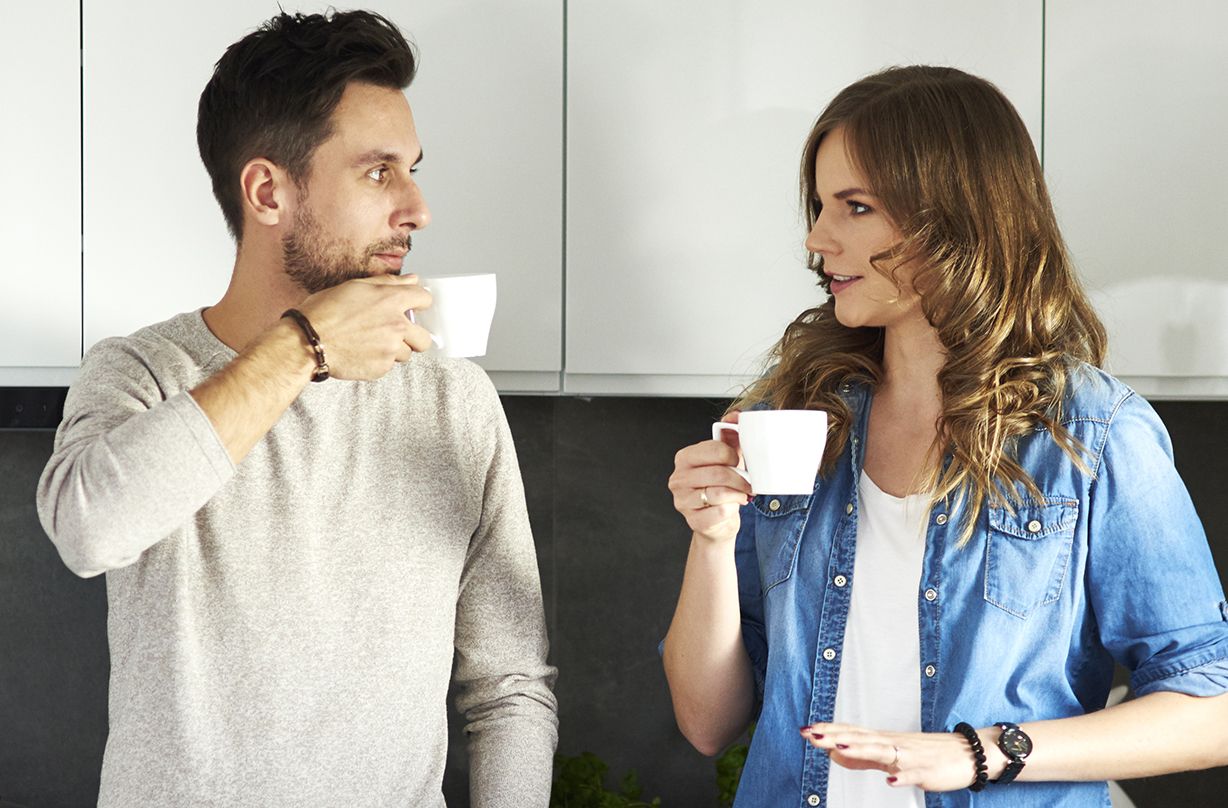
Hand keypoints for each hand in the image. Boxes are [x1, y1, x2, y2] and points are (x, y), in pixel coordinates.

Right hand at [296, 274, 434, 379]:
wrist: (307, 341)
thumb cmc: (324, 312)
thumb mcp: (356, 286)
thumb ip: (389, 283)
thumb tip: (412, 280)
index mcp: (391, 301)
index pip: (425, 299)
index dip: (419, 303)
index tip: (413, 307)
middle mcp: (396, 325)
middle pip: (424, 338)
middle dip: (414, 336)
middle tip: (396, 334)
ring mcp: (390, 349)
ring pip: (406, 354)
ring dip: (394, 350)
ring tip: (370, 343)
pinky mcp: (381, 368)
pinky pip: (389, 366)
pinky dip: (379, 361)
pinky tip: (362, 352)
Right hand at [668, 411, 752, 542]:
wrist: (715, 520)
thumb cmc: (720, 485)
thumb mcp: (725, 458)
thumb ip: (730, 434)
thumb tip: (736, 416)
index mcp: (684, 457)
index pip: (714, 450)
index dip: (733, 456)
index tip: (739, 462)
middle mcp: (679, 478)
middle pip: (719, 473)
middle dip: (740, 479)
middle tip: (748, 483)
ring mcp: (683, 501)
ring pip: (720, 493)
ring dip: (738, 494)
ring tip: (742, 494)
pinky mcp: (693, 521)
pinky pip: (720, 512)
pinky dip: (733, 509)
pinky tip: (733, 507)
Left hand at [800, 722, 1003, 791]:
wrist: (968, 753)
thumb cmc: (928, 754)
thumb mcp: (890, 755)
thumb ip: (863, 758)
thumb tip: (834, 755)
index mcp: (884, 740)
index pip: (852, 732)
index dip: (830, 731)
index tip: (806, 729)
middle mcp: (894, 744)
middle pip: (861, 738)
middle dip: (835, 736)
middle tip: (812, 734)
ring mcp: (910, 756)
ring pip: (882, 752)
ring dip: (860, 749)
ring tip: (838, 748)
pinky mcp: (927, 771)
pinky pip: (913, 774)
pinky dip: (902, 777)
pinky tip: (891, 781)